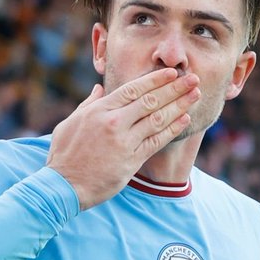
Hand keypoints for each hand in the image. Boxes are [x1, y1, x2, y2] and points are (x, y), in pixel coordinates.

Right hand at [47, 69, 199, 209]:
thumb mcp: (69, 123)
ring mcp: (124, 142)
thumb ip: (88, 104)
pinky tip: (185, 119)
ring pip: (158, 118)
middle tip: (194, 79)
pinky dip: (172, 129)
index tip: (172, 73)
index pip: (133, 88)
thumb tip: (99, 88)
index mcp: (100, 110)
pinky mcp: (131, 160)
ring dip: (179, 105)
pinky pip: (157, 141)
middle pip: (151, 100)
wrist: (64, 186)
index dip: (156, 79)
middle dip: (174, 88)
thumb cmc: (64, 155)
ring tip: (195, 96)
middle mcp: (114, 122)